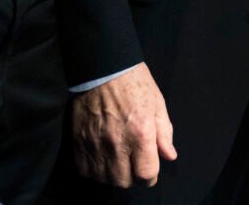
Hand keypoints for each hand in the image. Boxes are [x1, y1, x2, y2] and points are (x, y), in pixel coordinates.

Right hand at [70, 63, 176, 186]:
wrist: (102, 66)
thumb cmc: (133, 82)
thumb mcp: (157, 104)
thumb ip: (164, 133)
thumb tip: (169, 155)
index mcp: (140, 133)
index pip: (146, 174)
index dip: (150, 176)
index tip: (148, 168)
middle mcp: (117, 142)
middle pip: (124, 181)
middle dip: (133, 177)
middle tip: (133, 163)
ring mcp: (95, 143)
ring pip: (104, 178)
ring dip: (113, 175)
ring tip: (117, 161)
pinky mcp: (78, 141)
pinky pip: (84, 169)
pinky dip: (93, 169)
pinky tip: (100, 158)